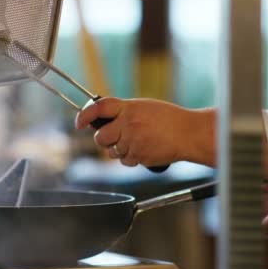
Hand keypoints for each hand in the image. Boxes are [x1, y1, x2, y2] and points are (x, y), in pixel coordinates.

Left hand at [75, 98, 215, 167]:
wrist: (188, 133)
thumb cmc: (168, 119)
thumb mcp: (143, 107)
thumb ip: (122, 112)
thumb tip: (101, 120)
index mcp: (129, 108)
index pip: (99, 108)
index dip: (84, 115)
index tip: (79, 122)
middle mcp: (128, 124)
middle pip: (100, 137)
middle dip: (103, 139)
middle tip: (113, 136)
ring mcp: (133, 142)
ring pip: (111, 152)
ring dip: (118, 149)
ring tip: (136, 141)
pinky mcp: (139, 156)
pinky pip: (125, 161)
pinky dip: (130, 158)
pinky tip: (143, 148)